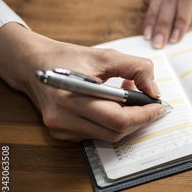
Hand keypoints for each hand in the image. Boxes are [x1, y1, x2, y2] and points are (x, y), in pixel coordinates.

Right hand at [0, 23, 166, 141]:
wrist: (32, 64)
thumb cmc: (67, 57)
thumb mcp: (105, 55)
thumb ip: (136, 67)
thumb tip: (154, 90)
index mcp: (73, 97)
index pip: (118, 119)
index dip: (144, 115)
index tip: (159, 106)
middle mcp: (64, 117)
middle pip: (116, 132)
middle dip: (139, 119)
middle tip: (151, 105)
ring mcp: (61, 128)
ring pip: (108, 136)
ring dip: (127, 121)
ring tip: (131, 99)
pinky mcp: (61, 133)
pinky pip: (96, 134)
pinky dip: (112, 123)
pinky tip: (114, 106)